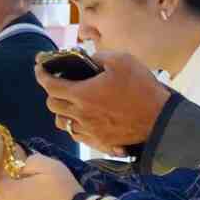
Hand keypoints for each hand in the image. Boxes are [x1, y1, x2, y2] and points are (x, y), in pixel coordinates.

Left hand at [35, 50, 171, 154]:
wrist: (160, 119)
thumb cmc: (142, 88)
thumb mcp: (121, 60)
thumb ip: (96, 57)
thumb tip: (83, 58)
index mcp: (82, 94)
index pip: (50, 85)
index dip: (41, 74)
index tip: (40, 68)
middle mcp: (81, 115)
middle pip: (52, 105)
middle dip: (52, 91)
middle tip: (60, 83)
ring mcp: (89, 131)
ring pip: (62, 123)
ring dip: (62, 110)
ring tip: (71, 102)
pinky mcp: (99, 142)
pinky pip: (77, 135)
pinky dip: (74, 125)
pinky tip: (83, 118)